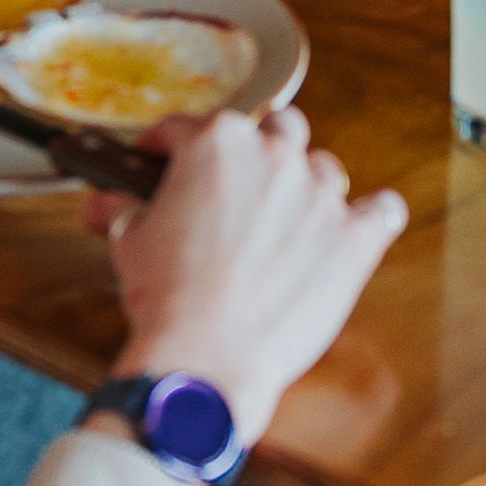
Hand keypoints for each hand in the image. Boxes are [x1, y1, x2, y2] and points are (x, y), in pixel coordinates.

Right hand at [79, 106, 406, 435]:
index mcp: (216, 143)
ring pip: (324, 168)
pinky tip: (362, 224)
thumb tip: (104, 204)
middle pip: (275, 129)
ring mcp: (320, 196)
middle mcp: (274, 157)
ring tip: (290, 219)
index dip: (169, 144)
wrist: (205, 359)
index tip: (164, 157)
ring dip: (307, 186)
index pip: (189, 127)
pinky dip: (373, 215)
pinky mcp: (354, 240)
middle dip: (256, 151)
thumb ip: (122, 210)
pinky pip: (382, 211)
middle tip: (238, 185)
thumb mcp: (130, 242)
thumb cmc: (165, 299)